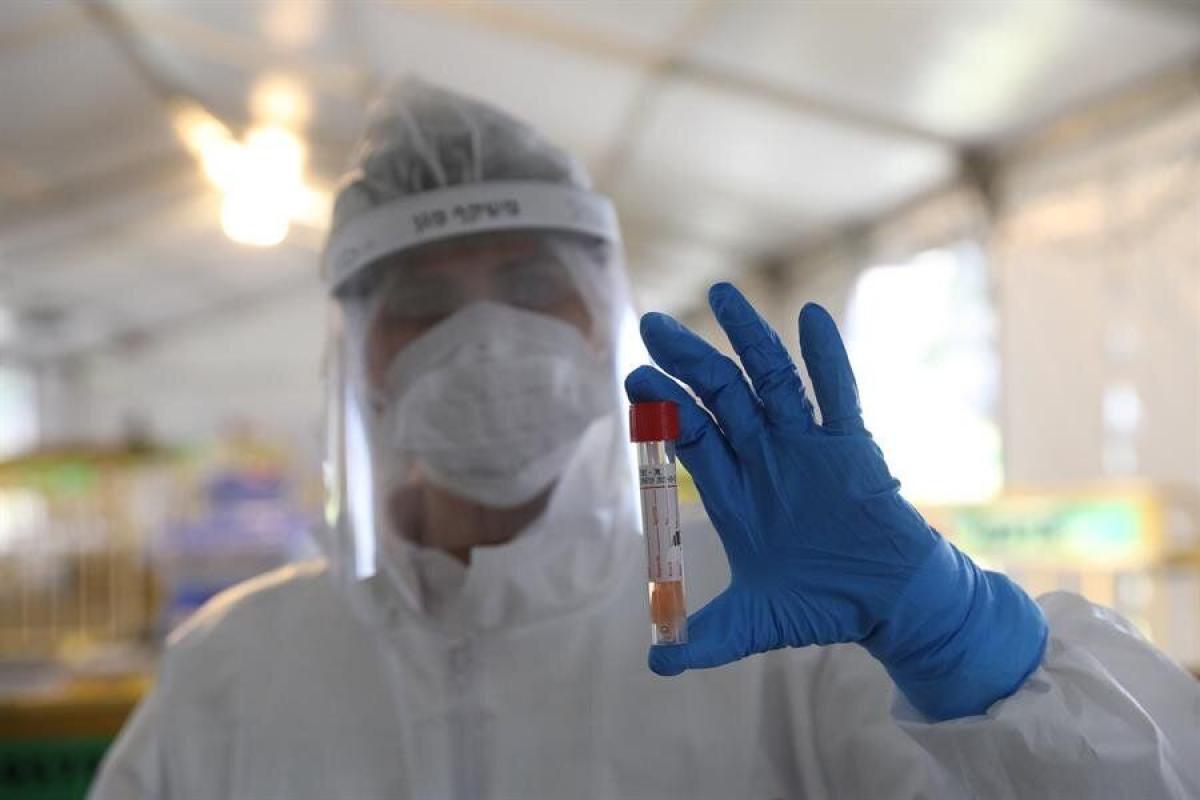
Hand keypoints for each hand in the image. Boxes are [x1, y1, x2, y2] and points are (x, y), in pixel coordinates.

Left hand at [625, 283, 1045, 719]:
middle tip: (654, 325)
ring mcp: (807, 446)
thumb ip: (703, 638)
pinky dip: (827, 359)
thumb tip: (655, 663)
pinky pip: (838, 395)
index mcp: (734, 489)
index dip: (664, 409)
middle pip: (721, 396)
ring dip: (750, 340)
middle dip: (689, 361)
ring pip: (773, 381)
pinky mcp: (852, 447)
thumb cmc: (821, 604)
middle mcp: (764, 457)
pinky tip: (812, 318)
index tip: (634, 382)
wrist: (888, 606)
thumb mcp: (753, 623)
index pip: (690, 436)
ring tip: (722, 295)